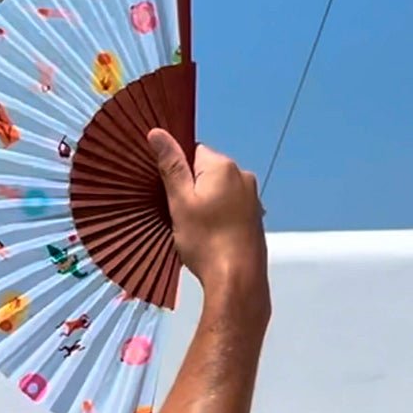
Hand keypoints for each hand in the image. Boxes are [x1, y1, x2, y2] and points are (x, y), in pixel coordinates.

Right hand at [147, 129, 268, 303]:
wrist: (237, 280)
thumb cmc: (205, 240)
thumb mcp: (180, 201)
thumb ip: (171, 165)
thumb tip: (157, 132)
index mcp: (223, 166)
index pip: (193, 150)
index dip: (177, 169)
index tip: (168, 191)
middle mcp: (242, 176)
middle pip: (206, 170)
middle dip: (190, 187)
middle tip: (177, 212)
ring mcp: (252, 197)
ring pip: (217, 190)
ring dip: (203, 202)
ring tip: (192, 228)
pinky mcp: (255, 217)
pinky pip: (229, 206)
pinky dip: (217, 215)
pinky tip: (209, 236)